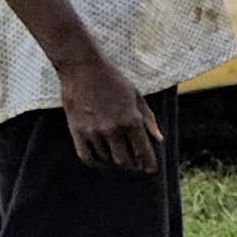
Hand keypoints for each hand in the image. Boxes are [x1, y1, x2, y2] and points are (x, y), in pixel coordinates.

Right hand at [59, 57, 163, 172]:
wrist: (82, 67)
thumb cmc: (113, 79)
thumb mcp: (137, 96)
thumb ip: (148, 119)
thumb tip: (159, 140)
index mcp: (131, 120)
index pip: (143, 151)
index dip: (149, 164)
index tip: (150, 169)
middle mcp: (113, 128)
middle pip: (124, 160)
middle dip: (132, 164)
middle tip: (133, 162)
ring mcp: (94, 131)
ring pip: (106, 159)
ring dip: (112, 159)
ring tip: (115, 153)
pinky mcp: (77, 130)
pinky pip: (86, 156)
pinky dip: (94, 160)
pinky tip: (99, 156)